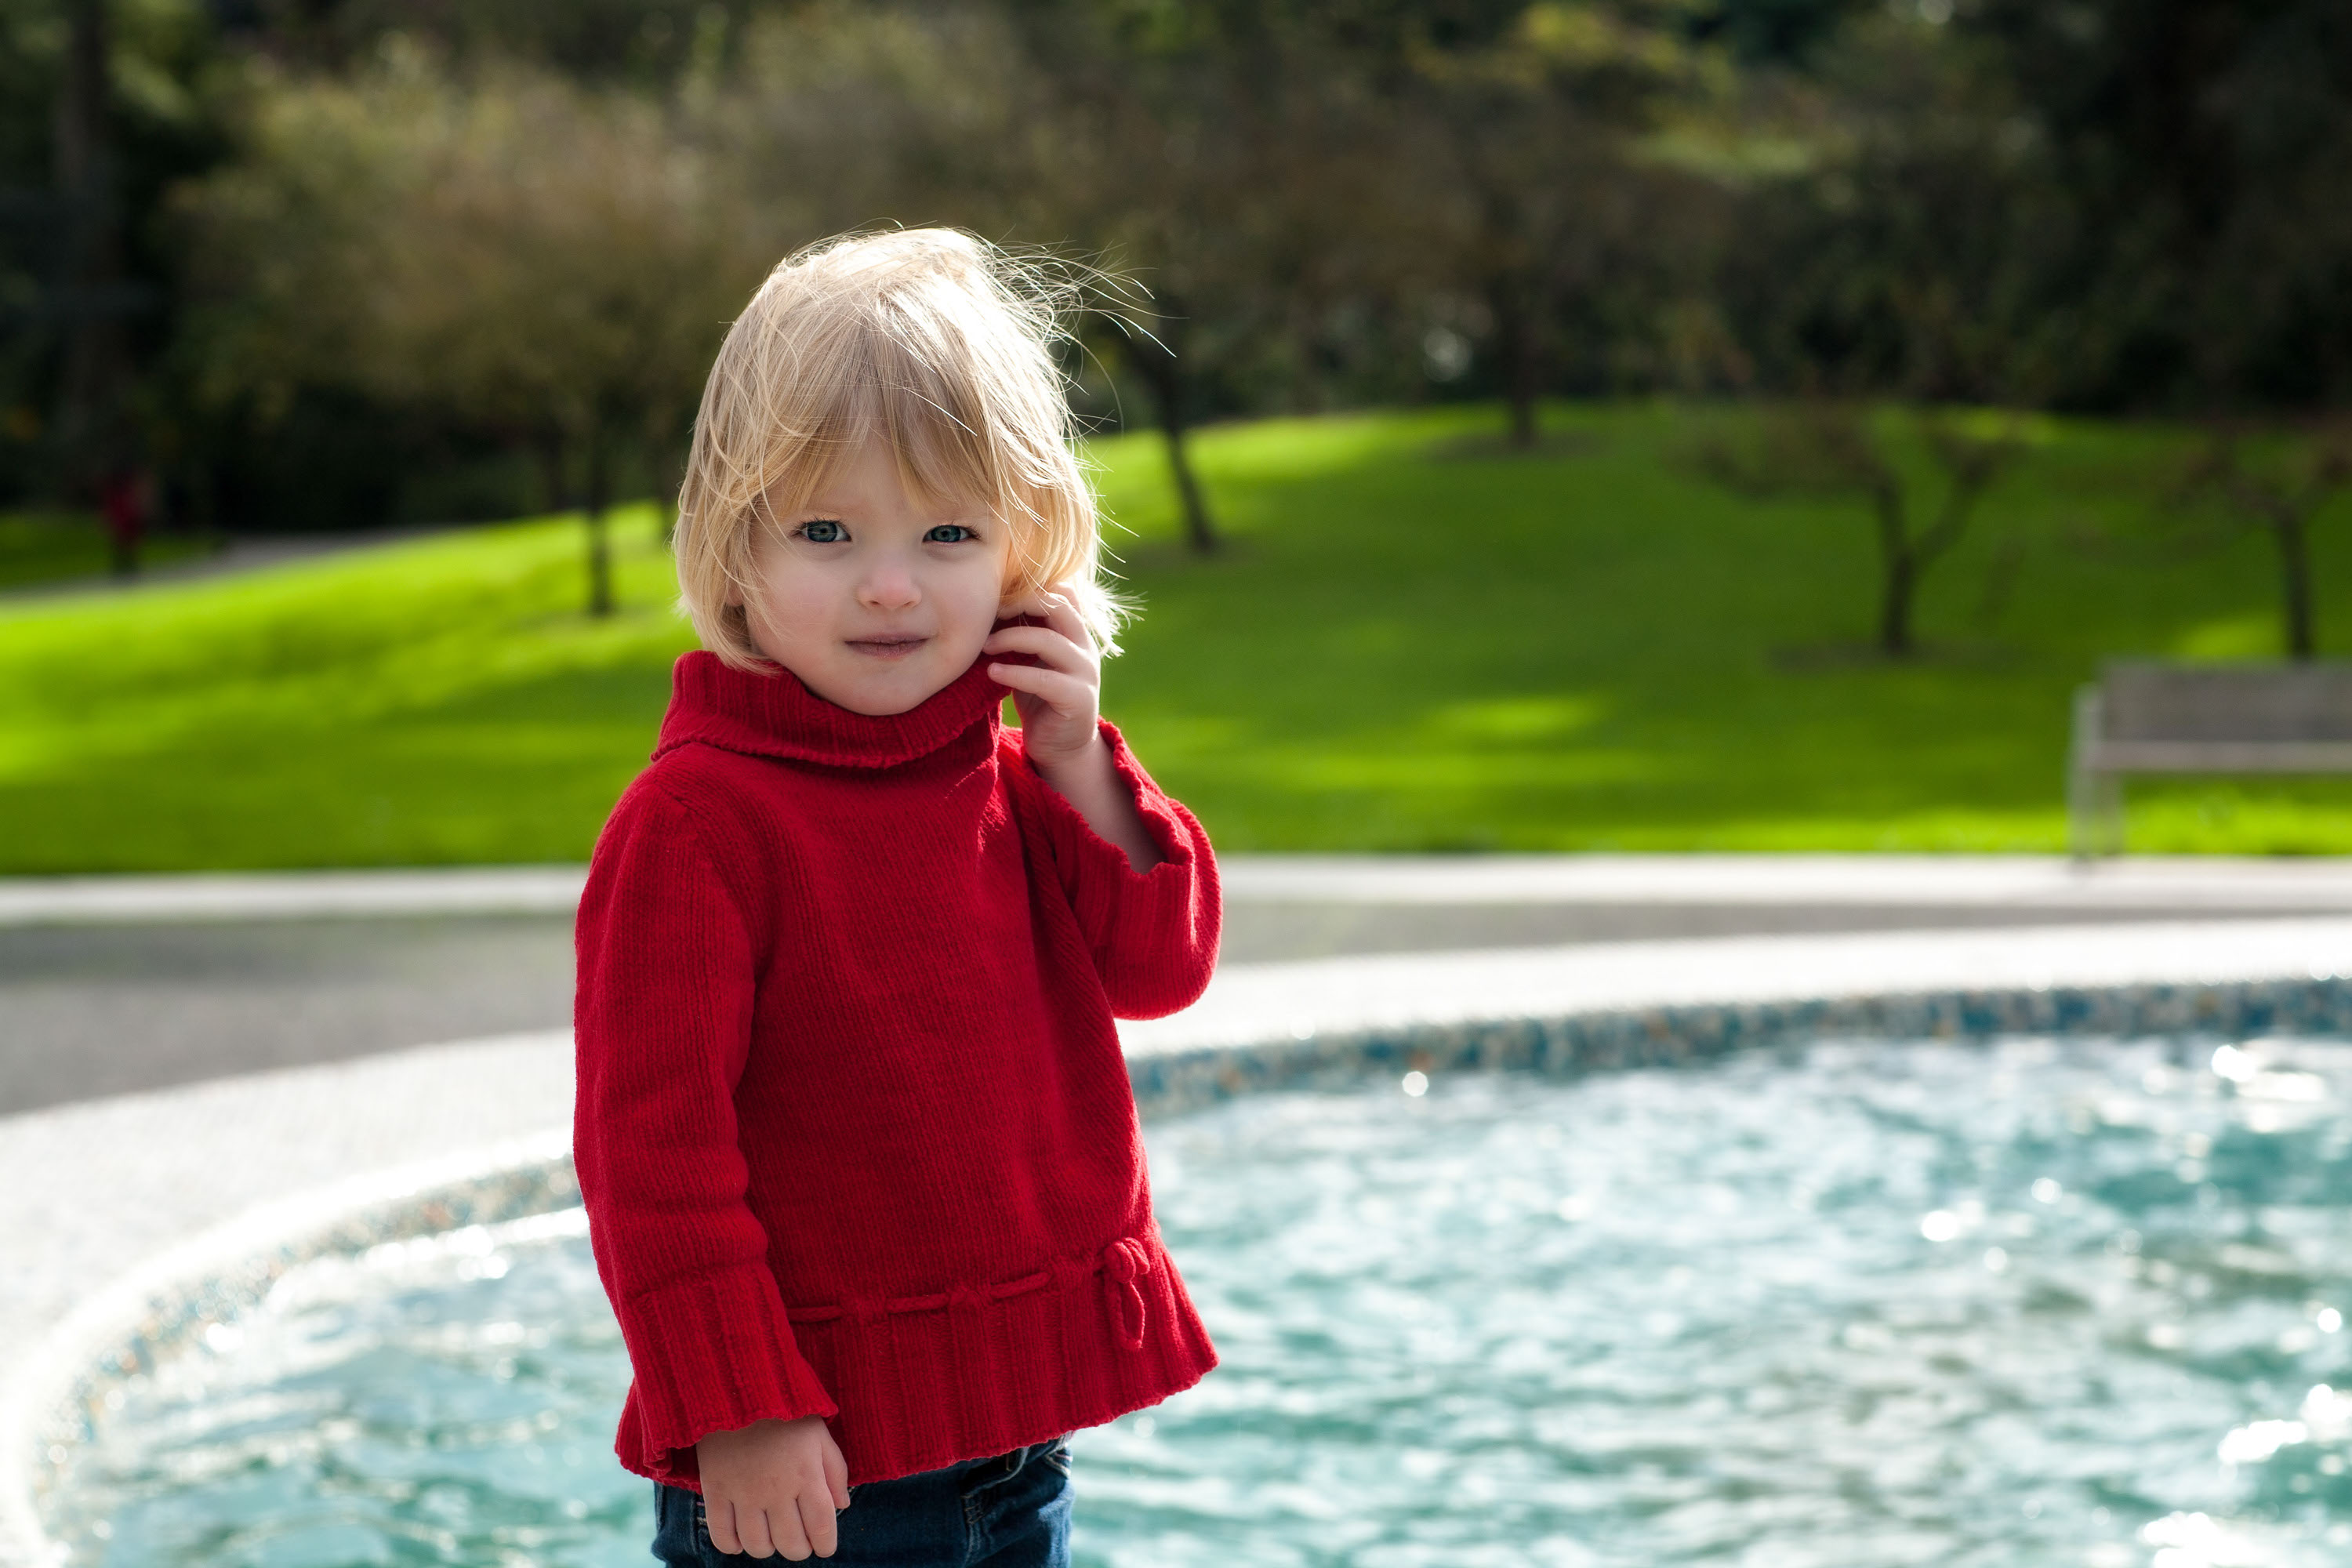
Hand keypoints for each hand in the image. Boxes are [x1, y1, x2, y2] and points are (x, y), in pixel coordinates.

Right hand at [695, 1415, 850, 1559]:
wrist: (738, 1387)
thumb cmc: (785, 1412)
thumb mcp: (819, 1434)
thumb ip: (835, 1470)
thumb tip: (842, 1506)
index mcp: (806, 1473)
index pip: (821, 1526)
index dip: (826, 1545)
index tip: (824, 1547)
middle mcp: (776, 1488)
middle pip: (791, 1543)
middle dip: (799, 1550)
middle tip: (799, 1542)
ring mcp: (743, 1491)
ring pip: (758, 1545)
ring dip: (768, 1549)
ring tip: (772, 1537)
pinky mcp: (715, 1489)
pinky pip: (722, 1536)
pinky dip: (733, 1546)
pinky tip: (742, 1538)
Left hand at [986, 586, 1162, 872]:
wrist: (1061, 747)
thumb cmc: (1038, 696)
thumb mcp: (1030, 657)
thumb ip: (1021, 631)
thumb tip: (984, 601)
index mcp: (1075, 631)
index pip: (1061, 589)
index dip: (1028, 586)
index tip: (995, 595)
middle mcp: (1085, 645)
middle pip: (1058, 604)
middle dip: (1019, 602)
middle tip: (987, 613)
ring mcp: (1086, 672)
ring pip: (1049, 640)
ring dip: (1011, 638)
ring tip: (984, 647)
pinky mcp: (1078, 699)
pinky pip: (1045, 679)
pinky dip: (1015, 673)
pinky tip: (992, 673)